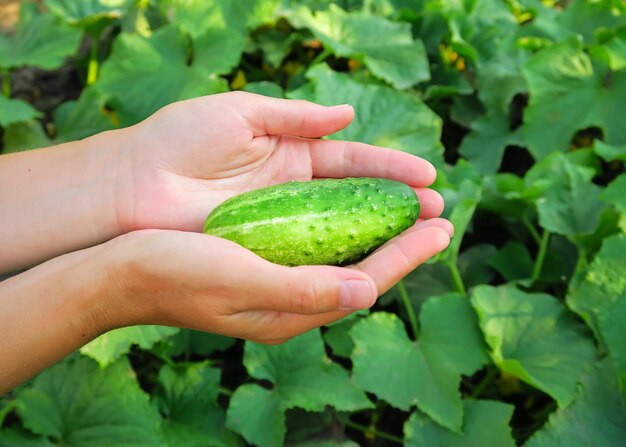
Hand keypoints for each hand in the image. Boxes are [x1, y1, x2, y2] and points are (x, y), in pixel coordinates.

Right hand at [107, 219, 452, 343]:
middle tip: (440, 215)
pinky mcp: (262, 261)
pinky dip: (342, 225)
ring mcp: (277, 280)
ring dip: (377, 231)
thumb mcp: (240, 280)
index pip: (364, 281)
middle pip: (362, 269)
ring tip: (409, 208)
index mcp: (290, 310)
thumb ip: (304, 290)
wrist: (124, 271)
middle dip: (402, 243)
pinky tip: (352, 209)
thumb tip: (367, 294)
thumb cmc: (176, 273)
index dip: (406, 255)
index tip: (441, 229)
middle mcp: (291, 299)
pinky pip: (316, 244)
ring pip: (342, 256)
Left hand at [115, 92, 443, 232]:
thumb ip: (295, 116)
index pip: (352, 162)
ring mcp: (282, 226)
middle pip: (357, 200)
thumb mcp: (240, 114)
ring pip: (342, 232)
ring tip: (424, 238)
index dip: (391, 169)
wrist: (131, 185)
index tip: (428, 177)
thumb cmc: (180, 141)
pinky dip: (344, 259)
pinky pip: (312, 258)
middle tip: (438, 213)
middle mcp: (293, 192)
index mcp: (290, 154)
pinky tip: (377, 263)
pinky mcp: (264, 254)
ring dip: (382, 236)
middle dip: (398, 206)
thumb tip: (347, 114)